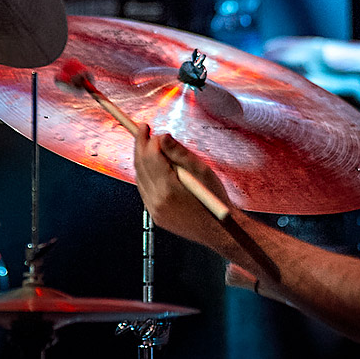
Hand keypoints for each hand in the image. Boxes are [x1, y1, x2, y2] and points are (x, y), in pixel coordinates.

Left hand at [133, 122, 232, 248]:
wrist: (219, 230)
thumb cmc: (215, 200)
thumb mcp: (202, 171)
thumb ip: (180, 153)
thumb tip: (162, 137)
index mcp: (168, 188)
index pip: (149, 156)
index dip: (147, 139)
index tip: (148, 128)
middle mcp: (157, 200)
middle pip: (140, 166)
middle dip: (140, 145)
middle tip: (143, 131)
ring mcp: (154, 210)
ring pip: (139, 178)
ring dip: (141, 160)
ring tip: (147, 146)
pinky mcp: (156, 215)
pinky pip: (144, 191)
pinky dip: (145, 176)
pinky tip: (151, 168)